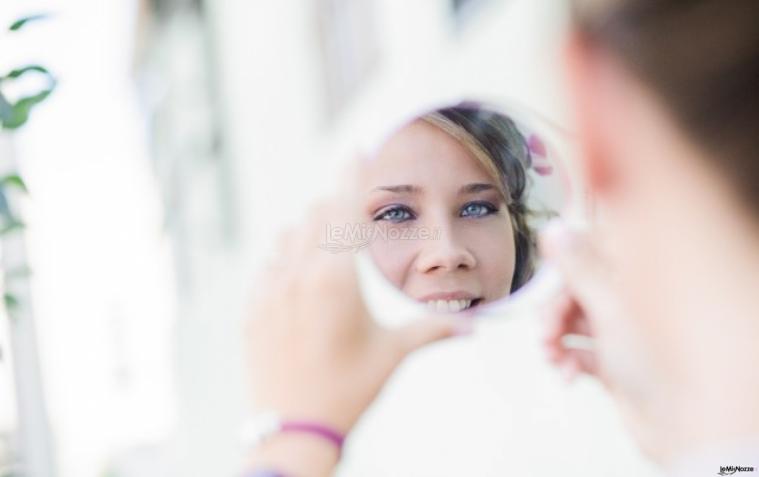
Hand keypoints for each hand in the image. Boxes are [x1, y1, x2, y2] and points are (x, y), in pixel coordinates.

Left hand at [246, 166, 470, 474]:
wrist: (292, 430)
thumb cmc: (348, 390)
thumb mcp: (394, 355)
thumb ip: (435, 331)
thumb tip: (477, 327)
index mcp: (337, 278)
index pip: (347, 209)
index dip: (354, 175)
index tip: (358, 149)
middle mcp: (299, 274)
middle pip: (317, 214)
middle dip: (336, 204)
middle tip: (352, 206)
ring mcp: (270, 289)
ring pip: (288, 234)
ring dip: (309, 229)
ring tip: (327, 244)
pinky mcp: (252, 307)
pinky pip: (268, 264)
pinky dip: (285, 257)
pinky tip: (298, 275)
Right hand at [538, 220, 662, 458]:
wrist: (694, 424)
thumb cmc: (668, 357)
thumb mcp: (612, 303)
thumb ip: (580, 265)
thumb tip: (555, 229)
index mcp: (644, 271)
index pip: (594, 248)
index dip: (566, 263)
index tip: (548, 279)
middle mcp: (637, 297)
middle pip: (580, 287)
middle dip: (555, 308)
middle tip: (544, 330)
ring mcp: (630, 332)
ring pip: (577, 321)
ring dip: (556, 336)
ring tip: (550, 355)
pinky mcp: (620, 364)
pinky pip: (583, 352)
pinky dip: (569, 360)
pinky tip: (567, 373)